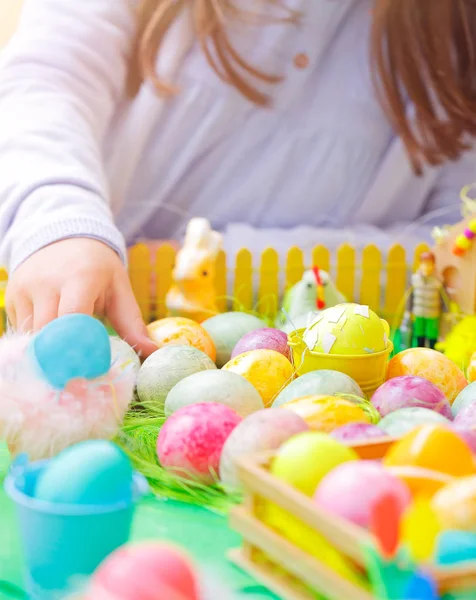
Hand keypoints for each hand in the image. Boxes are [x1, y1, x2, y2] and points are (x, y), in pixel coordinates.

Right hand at [6, 238, 156, 357]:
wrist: (64, 237)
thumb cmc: (98, 267)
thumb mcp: (119, 288)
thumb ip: (133, 323)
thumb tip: (154, 353)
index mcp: (80, 277)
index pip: (73, 318)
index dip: (79, 346)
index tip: (91, 368)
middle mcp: (46, 282)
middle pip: (49, 333)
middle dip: (63, 356)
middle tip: (78, 376)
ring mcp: (24, 289)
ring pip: (32, 336)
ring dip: (48, 350)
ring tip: (66, 354)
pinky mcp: (10, 297)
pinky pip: (21, 330)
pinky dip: (36, 340)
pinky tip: (50, 337)